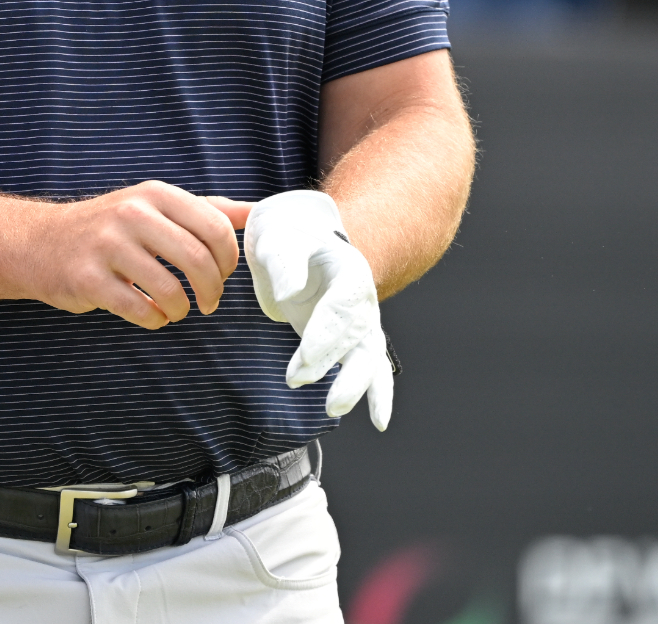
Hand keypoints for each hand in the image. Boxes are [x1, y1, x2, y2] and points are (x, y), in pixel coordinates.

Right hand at [19, 182, 247, 329]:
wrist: (39, 242)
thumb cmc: (109, 227)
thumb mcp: (155, 206)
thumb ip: (207, 209)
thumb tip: (259, 211)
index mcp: (154, 194)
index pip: (216, 228)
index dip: (229, 261)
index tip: (222, 275)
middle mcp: (131, 214)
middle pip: (198, 260)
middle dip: (212, 291)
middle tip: (208, 302)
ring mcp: (106, 246)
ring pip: (170, 290)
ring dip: (182, 310)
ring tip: (177, 310)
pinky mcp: (87, 278)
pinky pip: (139, 309)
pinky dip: (154, 320)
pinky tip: (151, 314)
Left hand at [244, 190, 392, 429]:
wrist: (300, 238)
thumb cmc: (288, 236)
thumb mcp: (278, 238)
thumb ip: (284, 263)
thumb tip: (288, 295)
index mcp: (350, 271)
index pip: (341, 309)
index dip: (324, 337)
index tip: (303, 360)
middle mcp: (362, 300)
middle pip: (358, 338)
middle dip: (334, 364)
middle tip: (300, 381)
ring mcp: (360, 322)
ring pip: (369, 359)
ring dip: (354, 386)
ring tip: (332, 408)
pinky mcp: (351, 341)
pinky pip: (372, 370)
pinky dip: (378, 395)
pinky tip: (379, 421)